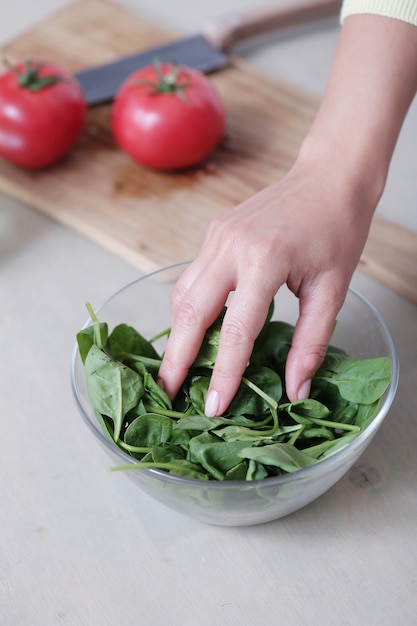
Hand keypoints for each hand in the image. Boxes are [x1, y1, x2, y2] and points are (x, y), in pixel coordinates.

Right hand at [157, 156, 371, 414]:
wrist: (330, 176)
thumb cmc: (338, 230)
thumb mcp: (332, 290)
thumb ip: (310, 343)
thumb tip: (293, 389)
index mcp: (264, 261)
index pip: (236, 331)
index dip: (223, 374)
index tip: (212, 407)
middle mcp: (230, 247)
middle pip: (189, 312)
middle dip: (175, 358)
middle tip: (168, 393)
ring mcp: (217, 237)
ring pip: (182, 294)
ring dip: (177, 334)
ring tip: (177, 368)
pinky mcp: (214, 233)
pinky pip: (191, 278)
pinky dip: (187, 309)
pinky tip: (193, 330)